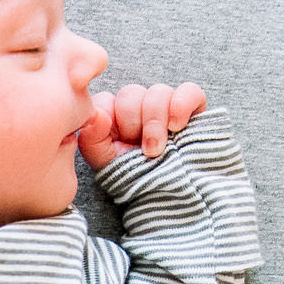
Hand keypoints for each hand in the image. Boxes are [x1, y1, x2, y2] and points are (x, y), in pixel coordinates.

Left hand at [77, 82, 206, 168]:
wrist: (169, 192)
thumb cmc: (135, 176)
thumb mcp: (106, 163)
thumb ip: (92, 139)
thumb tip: (98, 115)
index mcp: (112, 115)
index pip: (105, 99)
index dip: (110, 118)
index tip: (117, 141)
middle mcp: (136, 105)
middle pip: (131, 93)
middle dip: (135, 124)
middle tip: (143, 150)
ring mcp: (164, 103)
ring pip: (157, 92)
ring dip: (156, 122)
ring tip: (158, 148)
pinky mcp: (191, 104)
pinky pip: (188, 91)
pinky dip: (180, 106)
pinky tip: (176, 127)